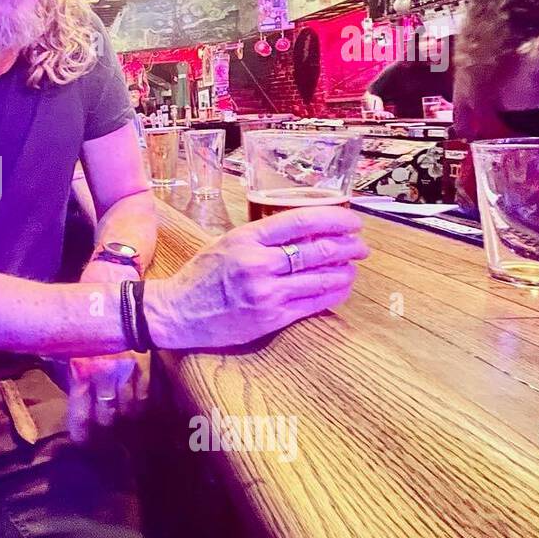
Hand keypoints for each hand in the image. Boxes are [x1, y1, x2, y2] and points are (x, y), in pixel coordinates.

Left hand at [65, 257, 146, 441]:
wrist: (111, 286)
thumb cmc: (83, 317)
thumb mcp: (68, 347)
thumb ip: (72, 374)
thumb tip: (75, 398)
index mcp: (82, 370)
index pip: (81, 412)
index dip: (81, 431)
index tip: (81, 443)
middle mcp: (106, 374)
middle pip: (107, 415)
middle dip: (103, 425)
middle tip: (102, 432)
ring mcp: (129, 370)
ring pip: (130, 408)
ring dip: (123, 415)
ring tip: (119, 419)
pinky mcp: (147, 363)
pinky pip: (147, 393)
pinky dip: (141, 402)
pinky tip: (136, 405)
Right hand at [147, 206, 367, 349]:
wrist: (177, 312)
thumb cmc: (200, 276)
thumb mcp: (226, 244)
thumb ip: (261, 238)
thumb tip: (306, 233)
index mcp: (246, 238)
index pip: (300, 221)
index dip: (334, 219)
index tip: (353, 221)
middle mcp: (258, 263)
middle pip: (317, 250)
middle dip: (348, 246)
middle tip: (361, 246)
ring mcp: (266, 292)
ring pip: (321, 278)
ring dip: (345, 271)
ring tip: (353, 267)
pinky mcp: (270, 317)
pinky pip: (313, 303)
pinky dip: (333, 294)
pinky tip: (341, 288)